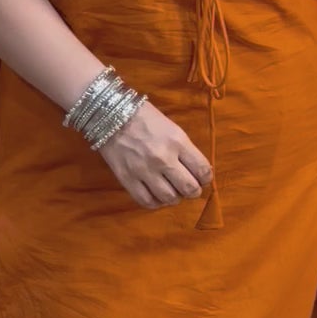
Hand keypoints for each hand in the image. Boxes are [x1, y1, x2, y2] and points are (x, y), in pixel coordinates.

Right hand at [95, 98, 212, 209]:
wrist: (110, 114)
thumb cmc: (144, 117)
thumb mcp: (172, 128)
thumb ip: (185, 149)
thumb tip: (196, 171)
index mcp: (177, 142)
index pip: (203, 170)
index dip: (206, 178)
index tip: (202, 178)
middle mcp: (163, 158)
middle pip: (189, 189)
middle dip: (194, 191)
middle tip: (190, 188)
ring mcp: (144, 171)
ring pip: (170, 198)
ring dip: (175, 198)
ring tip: (173, 192)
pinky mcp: (127, 179)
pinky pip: (147, 202)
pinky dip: (156, 203)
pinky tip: (157, 196)